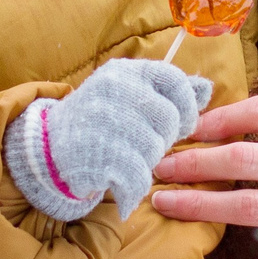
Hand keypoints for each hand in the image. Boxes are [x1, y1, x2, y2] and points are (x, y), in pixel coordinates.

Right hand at [4, 59, 211, 220]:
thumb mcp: (130, 93)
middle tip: (144, 144)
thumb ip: (170, 91)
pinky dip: (135, 187)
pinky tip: (124, 185)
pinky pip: (138, 176)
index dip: (186, 106)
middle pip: (168, 119)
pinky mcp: (99, 154)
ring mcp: (106, 122)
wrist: (49, 147)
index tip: (181, 122)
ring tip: (126, 159)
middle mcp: (115, 90)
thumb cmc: (101, 119)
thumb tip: (207, 90)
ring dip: (147, 162)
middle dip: (163, 139)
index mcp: (125, 72)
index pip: (174, 79)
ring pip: (155, 150)